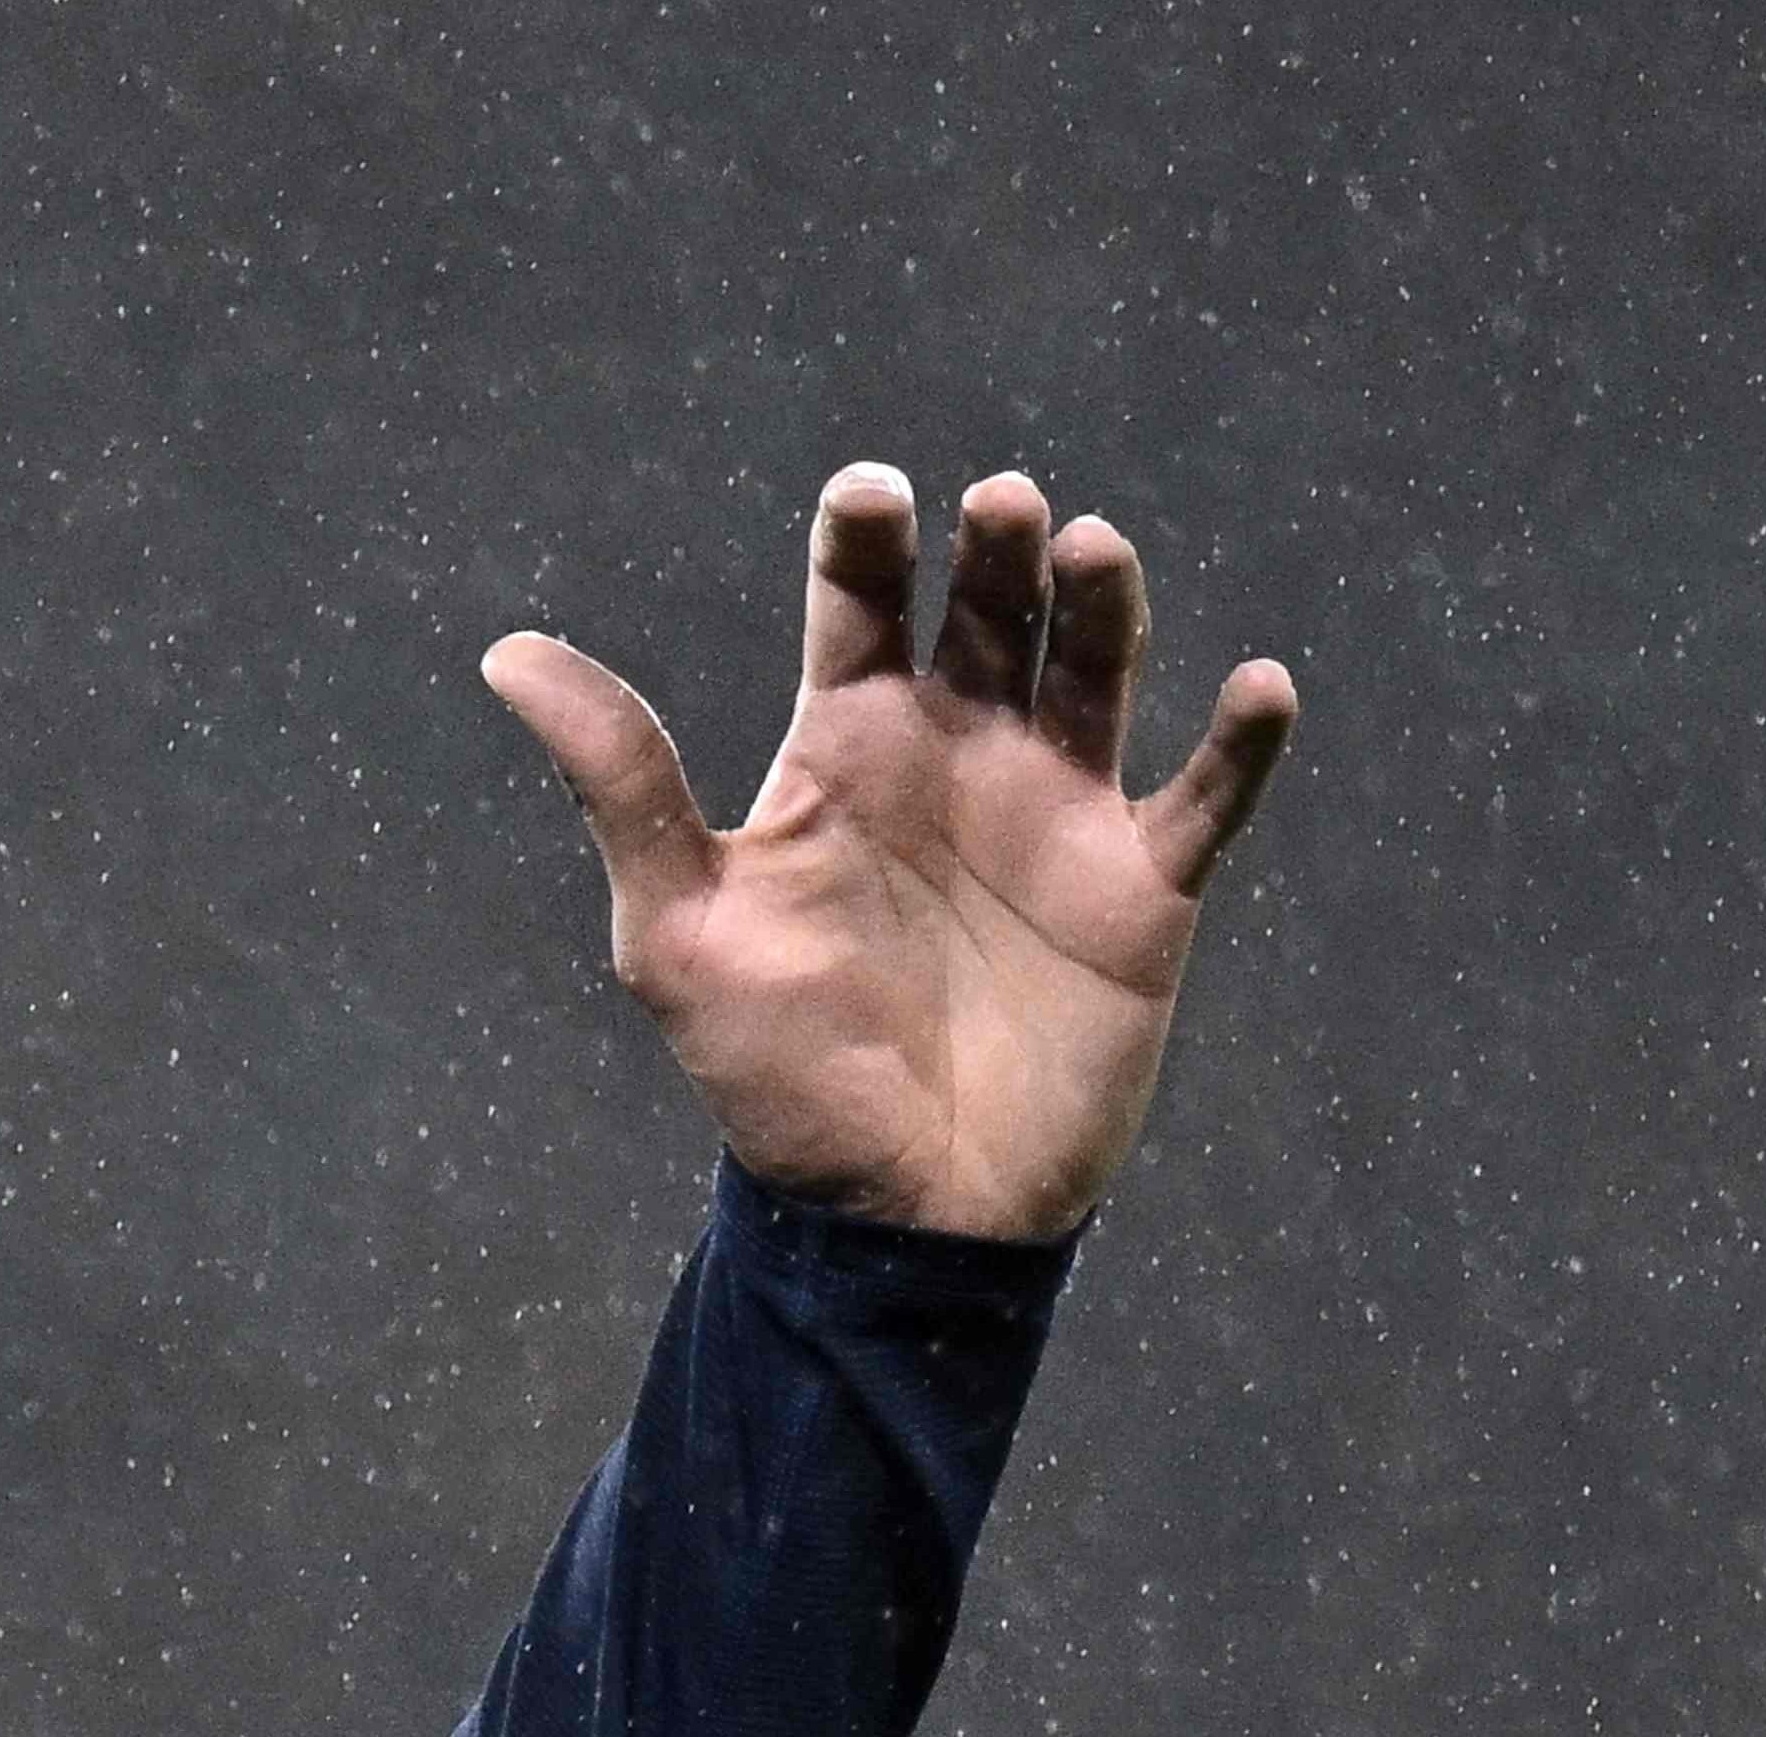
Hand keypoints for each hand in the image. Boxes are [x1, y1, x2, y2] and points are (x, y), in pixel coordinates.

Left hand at [487, 469, 1294, 1241]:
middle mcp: (956, 755)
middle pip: (988, 612)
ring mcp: (1056, 814)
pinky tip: (1259, 687)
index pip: (858, 608)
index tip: (872, 494)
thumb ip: (622, 785)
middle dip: (995, 551)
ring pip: (1096, 670)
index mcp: (845, 750)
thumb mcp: (682, 927)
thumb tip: (506, 652)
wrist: (894, 1213)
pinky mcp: (1143, 889)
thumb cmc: (776, 1075)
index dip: (867, 542)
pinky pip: (1207, 798)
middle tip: (998, 507)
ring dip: (1104, 605)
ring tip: (1092, 550)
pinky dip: (1241, 744)